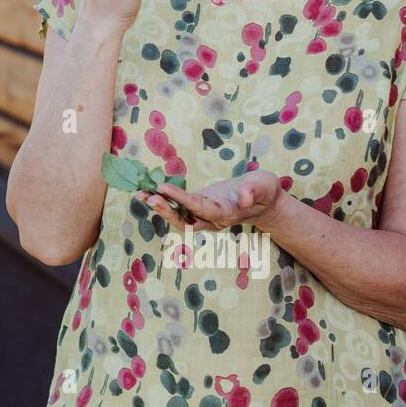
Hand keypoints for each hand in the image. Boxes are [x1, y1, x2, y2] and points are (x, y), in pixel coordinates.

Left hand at [141, 170, 284, 230]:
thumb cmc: (264, 191)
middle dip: (165, 210)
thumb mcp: (264, 186)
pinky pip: (179, 208)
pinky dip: (164, 201)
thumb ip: (253, 191)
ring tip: (141, 194)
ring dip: (160, 207)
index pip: (200, 207)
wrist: (264, 201)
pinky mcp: (199, 208)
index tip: (162, 188)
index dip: (181, 199)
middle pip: (184, 221)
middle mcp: (212, 219)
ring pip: (178, 217)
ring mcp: (205, 216)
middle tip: (147, 197)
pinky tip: (149, 192)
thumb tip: (243, 198)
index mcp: (226, 213)